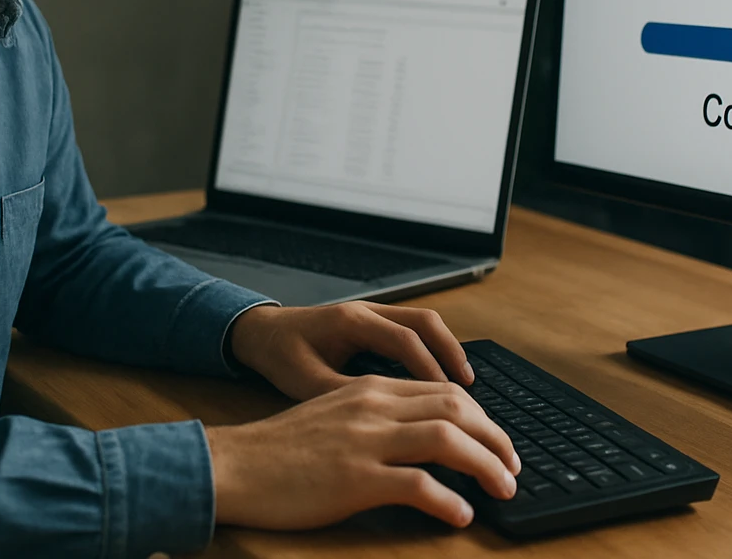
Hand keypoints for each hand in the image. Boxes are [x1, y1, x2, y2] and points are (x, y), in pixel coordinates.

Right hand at [205, 375, 520, 528]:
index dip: (482, 418)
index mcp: (371, 390)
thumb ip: (379, 419)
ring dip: (485, 465)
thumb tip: (426, 441)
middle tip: (512, 467)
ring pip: (447, 440)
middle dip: (495, 438)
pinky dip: (447, 501)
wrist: (236, 465)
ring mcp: (365, 441)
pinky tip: (458, 516)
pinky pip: (417, 485)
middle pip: (457, 409)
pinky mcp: (354, 479)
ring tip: (502, 489)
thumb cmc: (281, 449)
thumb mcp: (336, 415)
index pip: (445, 392)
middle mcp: (374, 407)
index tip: (497, 442)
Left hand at [228, 301, 472, 400]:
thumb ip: (343, 395)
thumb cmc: (280, 356)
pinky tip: (440, 377)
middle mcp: (367, 310)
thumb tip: (384, 420)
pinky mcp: (372, 322)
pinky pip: (412, 330)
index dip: (430, 369)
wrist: (259, 333)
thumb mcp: (305, 382)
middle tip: (471, 389)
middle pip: (424, 322)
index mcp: (351, 321)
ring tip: (466, 384)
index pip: (404, 340)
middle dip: (451, 353)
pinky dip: (432, 349)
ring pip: (423, 323)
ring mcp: (372, 313)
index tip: (449, 399)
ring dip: (446, 349)